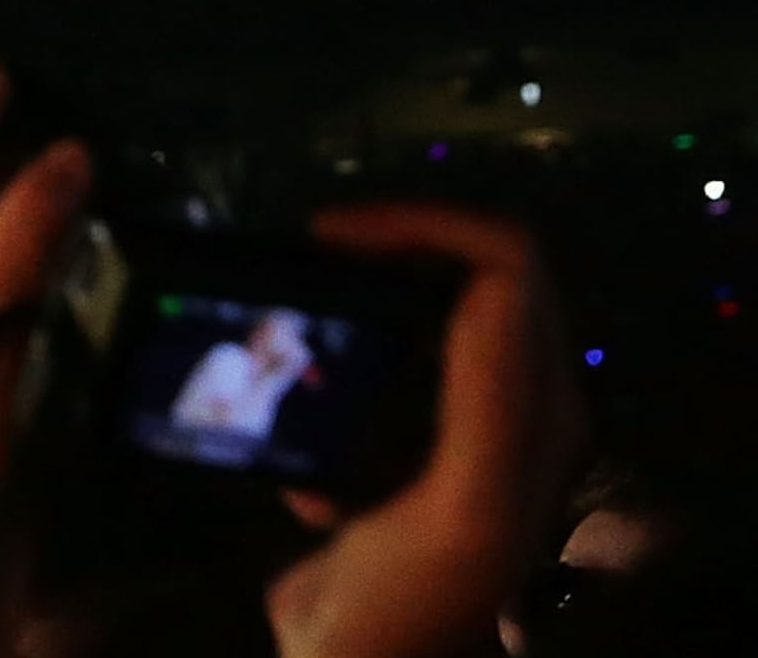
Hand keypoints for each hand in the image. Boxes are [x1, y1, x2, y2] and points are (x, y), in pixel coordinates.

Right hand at [264, 205, 583, 657]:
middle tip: (305, 253)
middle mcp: (512, 408)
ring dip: (358, 292)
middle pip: (468, 274)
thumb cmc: (411, 601)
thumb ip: (489, 399)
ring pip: (421, 312)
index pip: (506, 262)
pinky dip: (334, 351)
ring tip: (290, 303)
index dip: (425, 225)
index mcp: (537, 408)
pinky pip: (378, 365)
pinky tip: (293, 391)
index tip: (328, 235)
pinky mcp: (405, 454)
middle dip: (390, 244)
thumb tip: (492, 282)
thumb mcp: (464, 506)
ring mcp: (458, 430)